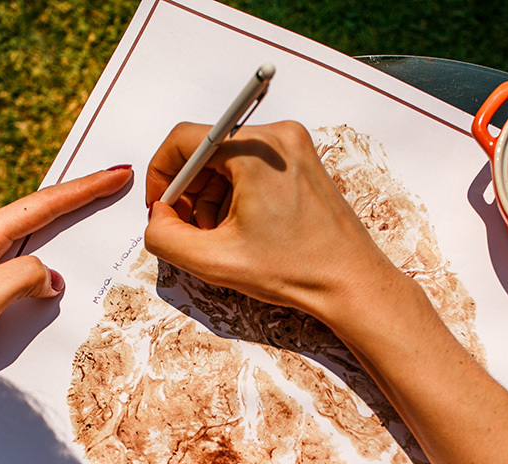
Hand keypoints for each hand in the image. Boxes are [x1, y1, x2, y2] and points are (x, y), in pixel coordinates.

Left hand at [0, 165, 131, 333]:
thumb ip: (21, 281)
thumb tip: (50, 279)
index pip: (41, 206)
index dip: (83, 190)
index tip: (115, 175)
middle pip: (34, 213)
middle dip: (73, 199)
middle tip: (111, 185)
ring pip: (21, 241)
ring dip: (54, 235)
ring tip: (85, 223)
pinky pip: (9, 264)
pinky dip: (34, 262)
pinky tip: (44, 277)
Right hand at [143, 122, 395, 326]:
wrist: (351, 283)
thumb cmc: (295, 270)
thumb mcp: (214, 261)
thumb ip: (165, 237)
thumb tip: (157, 219)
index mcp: (255, 149)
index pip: (184, 140)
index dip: (161, 176)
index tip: (162, 210)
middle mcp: (277, 135)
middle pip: (207, 150)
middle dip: (190, 193)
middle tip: (190, 232)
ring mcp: (294, 146)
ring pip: (228, 161)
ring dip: (212, 198)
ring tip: (221, 238)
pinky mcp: (303, 161)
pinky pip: (252, 168)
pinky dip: (237, 196)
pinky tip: (243, 230)